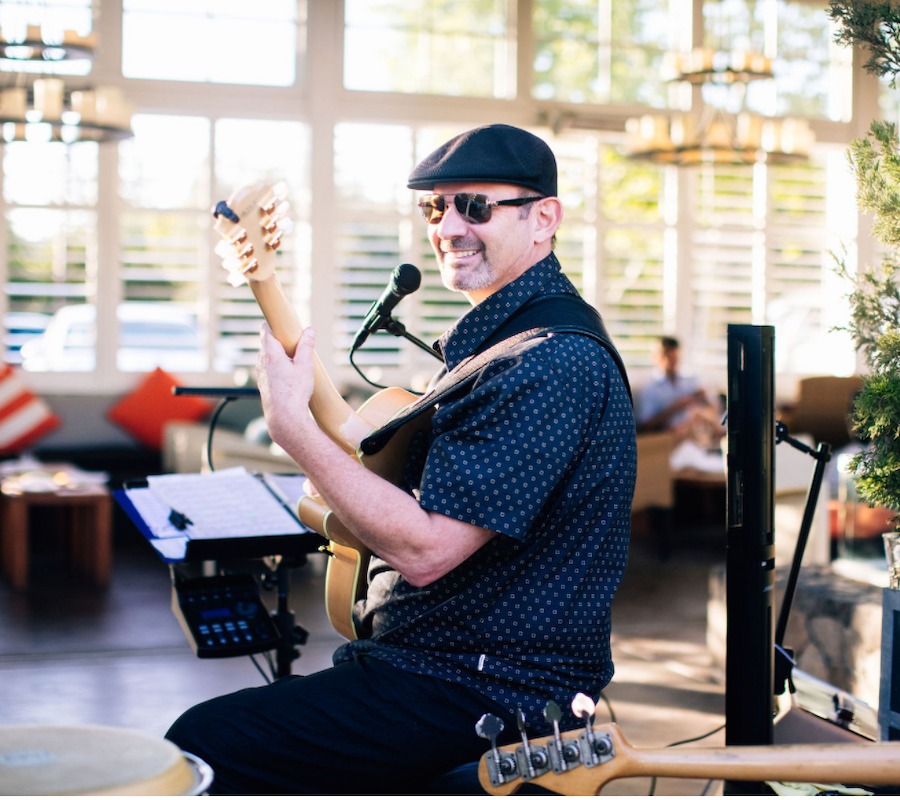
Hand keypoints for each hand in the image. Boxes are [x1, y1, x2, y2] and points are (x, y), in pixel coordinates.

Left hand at [256, 324, 316, 448]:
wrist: (284, 418)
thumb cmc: (294, 392)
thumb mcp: (305, 366)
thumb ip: (306, 346)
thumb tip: (309, 330)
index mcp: (270, 353)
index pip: (266, 330)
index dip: (272, 324)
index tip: (280, 321)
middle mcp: (261, 362)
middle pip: (268, 343)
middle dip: (280, 341)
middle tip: (295, 342)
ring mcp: (260, 374)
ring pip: (268, 358)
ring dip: (279, 356)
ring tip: (295, 362)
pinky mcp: (263, 384)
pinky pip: (269, 370)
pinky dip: (277, 368)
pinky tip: (290, 377)